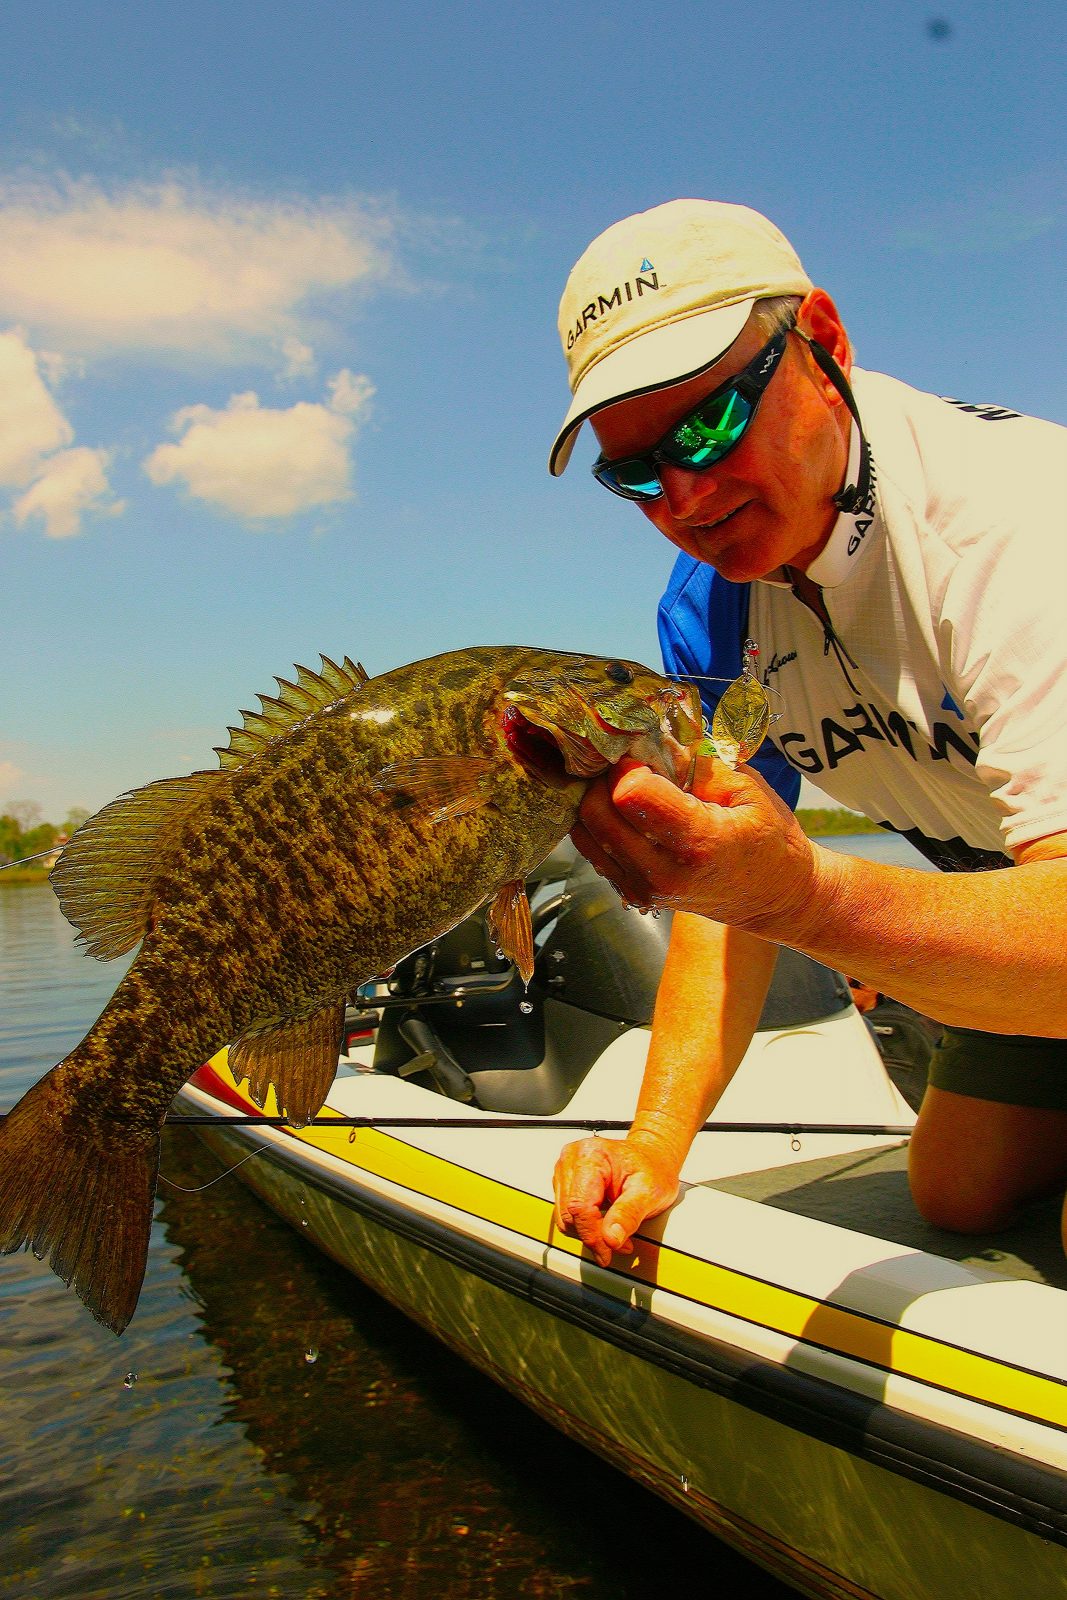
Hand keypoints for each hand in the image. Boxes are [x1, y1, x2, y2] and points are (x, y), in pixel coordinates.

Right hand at [552, 1135, 680, 1266]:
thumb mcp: (649, 1191)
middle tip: (618, 1245)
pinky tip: (604, 1224)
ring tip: (615, 1233)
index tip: (607, 1252)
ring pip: (564, 1216)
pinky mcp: (565, 1181)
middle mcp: (572, 1158)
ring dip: (587, 1233)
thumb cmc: (652, 1167)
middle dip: (592, 1236)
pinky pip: (566, 1213)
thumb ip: (628, 1214)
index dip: (593, 1235)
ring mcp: (566, 1169)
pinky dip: (584, 1225)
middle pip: (569, 1212)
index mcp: (591, 1155)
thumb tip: (611, 1238)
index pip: (580, 1205)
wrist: (653, 1156)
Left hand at [571, 755, 825, 939]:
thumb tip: (645, 737)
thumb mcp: (744, 787)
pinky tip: (630, 814)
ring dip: (599, 801)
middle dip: (606, 779)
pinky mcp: (631, 894)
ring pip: (584, 831)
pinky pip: (592, 849)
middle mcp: (662, 873)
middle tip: (631, 767)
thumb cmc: (767, 837)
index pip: (629, 794)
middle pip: (595, 811)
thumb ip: (692, 761)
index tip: (644, 756)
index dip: (629, 765)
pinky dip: (601, 824)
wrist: (774, 895)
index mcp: (698, 842)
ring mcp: (642, 889)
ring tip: (632, 790)